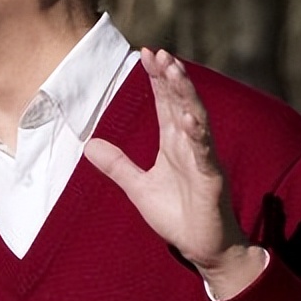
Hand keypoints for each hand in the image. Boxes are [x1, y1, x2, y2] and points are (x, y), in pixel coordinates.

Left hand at [84, 48, 261, 297]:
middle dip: (171, 76)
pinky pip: (204, 152)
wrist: (203, 248)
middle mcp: (191, 145)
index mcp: (174, 143)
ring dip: (186, 94)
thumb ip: (117, 165)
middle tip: (160, 51)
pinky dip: (196, 133)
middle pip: (181, 102)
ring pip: (196, 118)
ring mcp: (203, 160)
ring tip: (175, 70)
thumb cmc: (178, 216)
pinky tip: (188, 117)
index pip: (165, 102)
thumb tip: (89, 145)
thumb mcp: (138, 188)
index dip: (158, 78)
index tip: (147, 52)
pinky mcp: (211, 179)